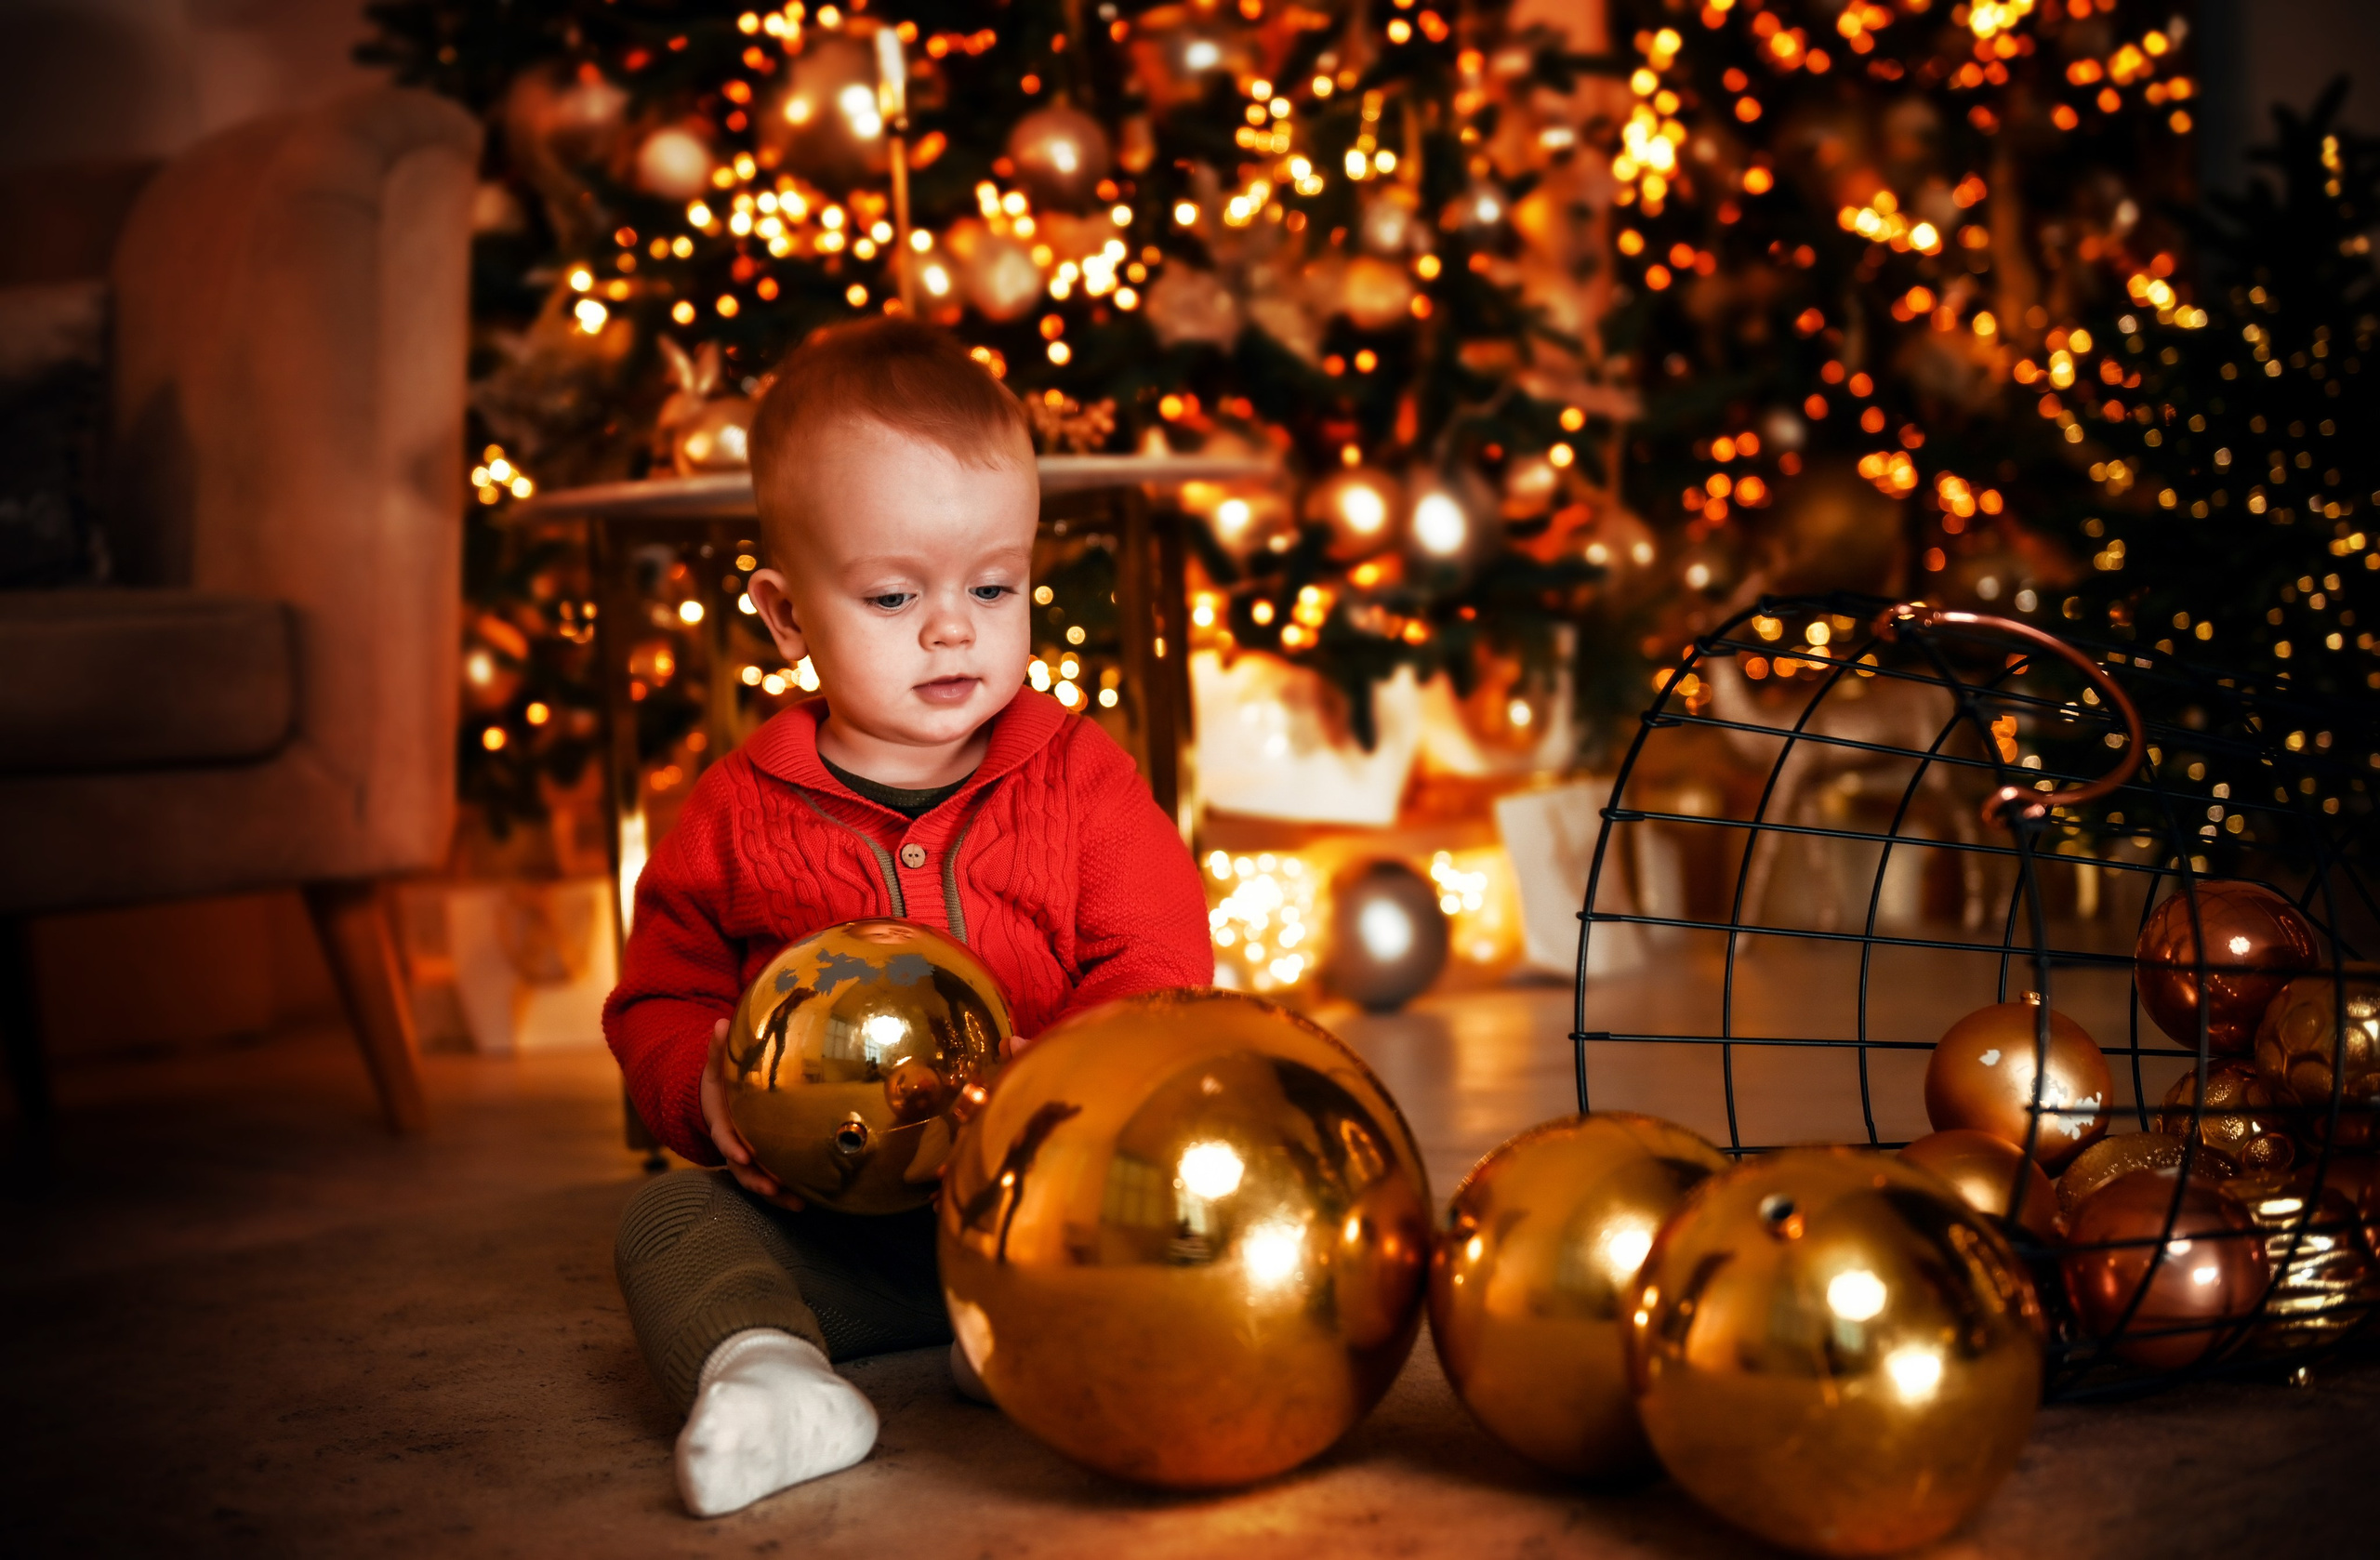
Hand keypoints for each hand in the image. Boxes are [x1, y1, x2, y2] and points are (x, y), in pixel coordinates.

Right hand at [700, 1018, 805, 1211]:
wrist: (719, 1102)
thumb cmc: (720, 1082)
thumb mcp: (716, 1065)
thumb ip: (719, 1049)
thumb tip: (720, 1022)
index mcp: (723, 1124)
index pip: (725, 1138)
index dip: (732, 1148)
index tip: (742, 1155)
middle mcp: (733, 1146)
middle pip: (741, 1169)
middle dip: (756, 1181)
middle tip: (773, 1189)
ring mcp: (747, 1159)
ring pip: (758, 1181)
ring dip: (775, 1195)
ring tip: (797, 1203)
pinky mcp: (761, 1165)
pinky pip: (773, 1181)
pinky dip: (786, 1193)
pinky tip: (807, 1201)